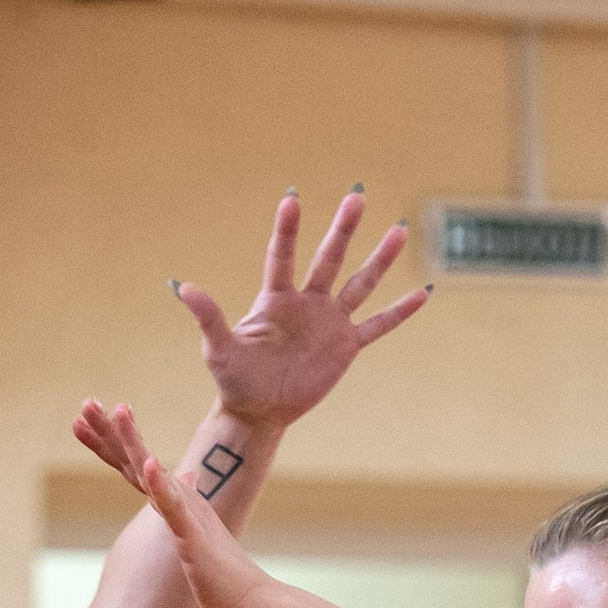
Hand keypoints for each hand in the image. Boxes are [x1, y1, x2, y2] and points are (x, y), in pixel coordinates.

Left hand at [70, 398, 268, 607]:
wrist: (251, 600)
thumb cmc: (221, 577)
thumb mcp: (196, 536)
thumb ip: (186, 510)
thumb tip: (186, 481)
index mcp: (177, 501)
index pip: (136, 467)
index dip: (111, 443)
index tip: (86, 422)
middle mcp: (181, 500)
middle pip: (138, 459)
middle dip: (111, 431)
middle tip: (86, 403)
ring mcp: (186, 515)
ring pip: (154, 473)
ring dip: (135, 442)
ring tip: (119, 412)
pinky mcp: (191, 536)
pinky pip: (173, 508)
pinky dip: (160, 485)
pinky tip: (149, 464)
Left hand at [170, 186, 426, 431]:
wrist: (257, 412)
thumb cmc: (233, 380)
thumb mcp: (217, 349)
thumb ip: (208, 317)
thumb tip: (183, 288)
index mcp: (275, 299)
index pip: (283, 257)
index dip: (288, 230)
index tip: (293, 198)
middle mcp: (306, 303)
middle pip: (329, 259)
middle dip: (344, 229)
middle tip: (358, 195)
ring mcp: (329, 323)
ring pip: (360, 284)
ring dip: (380, 259)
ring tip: (399, 230)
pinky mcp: (346, 347)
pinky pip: (378, 326)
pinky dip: (400, 312)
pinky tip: (423, 293)